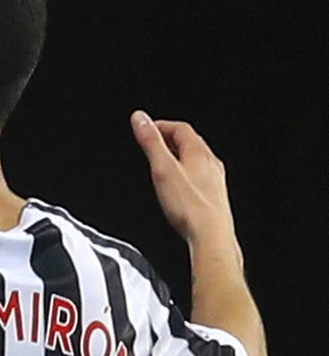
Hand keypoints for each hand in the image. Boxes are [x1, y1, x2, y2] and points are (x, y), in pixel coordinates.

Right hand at [130, 111, 238, 252]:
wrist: (211, 236)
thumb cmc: (189, 207)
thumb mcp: (163, 169)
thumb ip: (151, 142)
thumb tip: (140, 118)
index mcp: (199, 153)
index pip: (181, 128)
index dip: (162, 125)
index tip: (147, 127)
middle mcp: (210, 164)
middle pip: (190, 143)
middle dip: (170, 139)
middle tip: (153, 142)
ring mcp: (215, 181)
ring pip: (196, 160)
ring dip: (179, 156)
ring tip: (163, 162)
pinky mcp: (214, 196)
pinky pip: (200, 176)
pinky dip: (186, 173)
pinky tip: (179, 185)